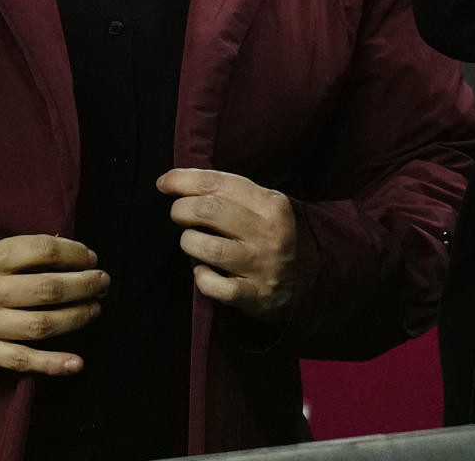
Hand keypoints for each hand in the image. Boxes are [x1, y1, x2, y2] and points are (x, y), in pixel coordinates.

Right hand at [0, 234, 106, 375]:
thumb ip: (8, 250)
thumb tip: (54, 251)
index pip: (42, 251)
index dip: (73, 252)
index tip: (89, 255)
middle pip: (49, 289)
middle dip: (84, 284)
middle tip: (103, 281)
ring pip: (42, 325)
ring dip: (77, 317)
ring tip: (95, 308)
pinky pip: (20, 362)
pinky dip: (52, 364)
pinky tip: (76, 362)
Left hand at [159, 168, 296, 320]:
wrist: (311, 279)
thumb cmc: (273, 236)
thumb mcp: (265, 206)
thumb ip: (231, 193)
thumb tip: (181, 182)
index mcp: (270, 203)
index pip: (218, 183)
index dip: (183, 180)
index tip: (164, 183)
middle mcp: (268, 232)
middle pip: (209, 211)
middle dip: (181, 210)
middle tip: (178, 214)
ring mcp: (262, 265)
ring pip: (208, 248)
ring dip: (189, 242)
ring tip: (191, 241)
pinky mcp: (254, 294)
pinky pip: (214, 286)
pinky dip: (201, 278)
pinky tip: (203, 271)